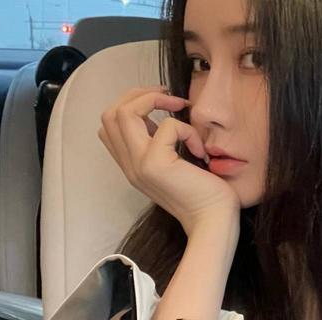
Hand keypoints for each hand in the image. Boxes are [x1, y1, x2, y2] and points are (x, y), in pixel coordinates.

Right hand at [98, 86, 240, 236]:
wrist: (212, 222)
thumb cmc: (203, 194)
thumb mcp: (173, 163)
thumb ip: (159, 144)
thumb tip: (160, 117)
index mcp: (131, 165)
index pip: (109, 125)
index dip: (132, 104)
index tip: (162, 105)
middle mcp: (129, 165)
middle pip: (110, 113)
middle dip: (139, 94)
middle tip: (169, 99)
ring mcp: (139, 165)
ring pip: (124, 113)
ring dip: (154, 100)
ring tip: (179, 108)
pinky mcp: (155, 164)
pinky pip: (168, 126)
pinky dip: (187, 129)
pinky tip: (198, 149)